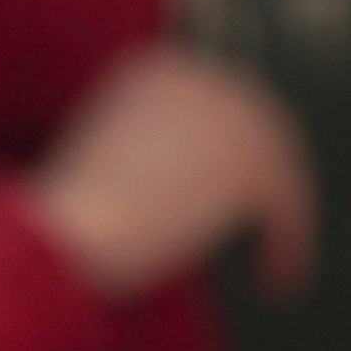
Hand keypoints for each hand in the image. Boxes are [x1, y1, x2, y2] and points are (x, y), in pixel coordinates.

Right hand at [28, 46, 316, 300]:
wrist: (63, 235)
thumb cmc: (68, 220)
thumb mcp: (112, 166)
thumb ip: (165, 159)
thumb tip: (215, 183)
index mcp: (155, 68)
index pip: (223, 106)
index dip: (236, 158)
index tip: (238, 202)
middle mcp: (197, 75)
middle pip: (263, 128)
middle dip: (269, 184)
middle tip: (270, 237)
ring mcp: (226, 113)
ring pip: (279, 167)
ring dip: (280, 220)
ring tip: (270, 267)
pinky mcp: (249, 158)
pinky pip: (287, 203)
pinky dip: (287, 244)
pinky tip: (275, 282)